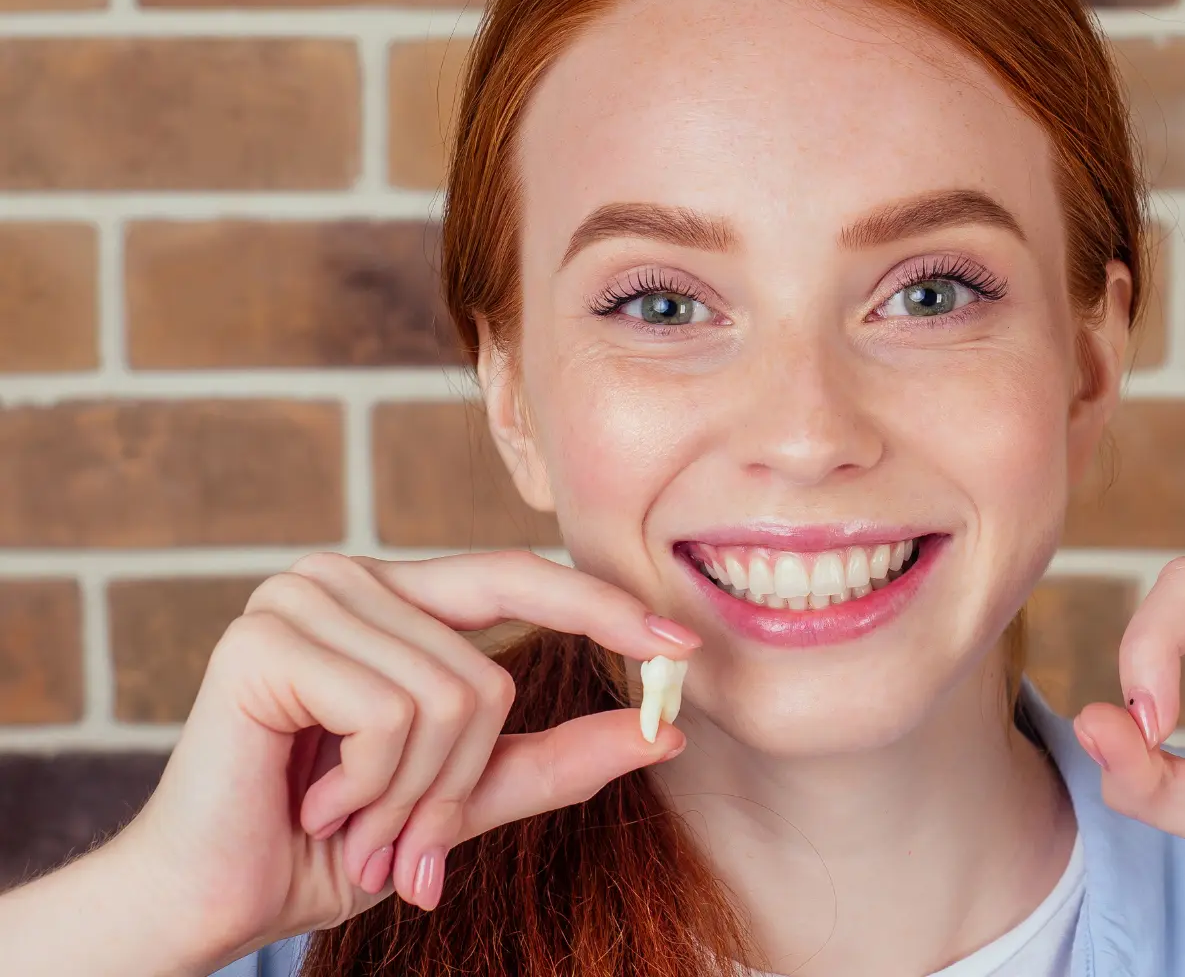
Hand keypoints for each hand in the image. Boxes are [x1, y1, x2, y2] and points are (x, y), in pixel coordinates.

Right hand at [110, 550, 697, 967]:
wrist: (212, 898)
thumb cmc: (330, 843)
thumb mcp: (462, 798)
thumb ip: (555, 759)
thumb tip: (666, 731)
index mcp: (393, 597)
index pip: (518, 576)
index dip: (602, 608)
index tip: (683, 649)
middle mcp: (347, 576)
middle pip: (490, 671)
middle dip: (458, 782)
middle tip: (404, 843)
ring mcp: (302, 596)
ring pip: (450, 696)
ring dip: (411, 796)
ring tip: (350, 823)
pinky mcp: (265, 638)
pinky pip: (392, 712)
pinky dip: (372, 786)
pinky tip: (314, 803)